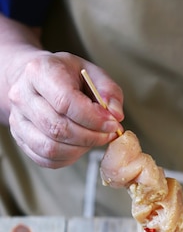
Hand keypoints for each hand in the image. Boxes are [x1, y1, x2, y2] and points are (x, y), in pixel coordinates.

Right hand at [7, 51, 123, 167]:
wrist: (34, 79)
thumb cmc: (65, 76)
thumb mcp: (91, 72)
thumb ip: (109, 91)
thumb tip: (115, 115)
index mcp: (39, 72)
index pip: (65, 102)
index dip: (93, 118)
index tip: (112, 123)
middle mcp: (22, 96)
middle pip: (58, 128)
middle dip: (91, 136)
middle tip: (109, 134)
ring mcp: (18, 120)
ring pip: (51, 147)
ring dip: (81, 149)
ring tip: (95, 139)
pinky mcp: (20, 139)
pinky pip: (46, 159)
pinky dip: (69, 157)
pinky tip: (81, 145)